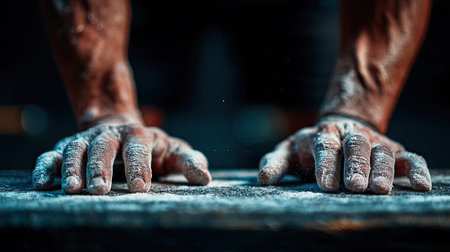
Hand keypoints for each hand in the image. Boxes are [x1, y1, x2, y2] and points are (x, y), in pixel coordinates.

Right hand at [32, 122, 210, 193]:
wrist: (120, 126)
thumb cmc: (150, 147)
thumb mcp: (171, 151)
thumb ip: (187, 161)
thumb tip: (205, 177)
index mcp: (137, 135)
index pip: (138, 148)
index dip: (139, 167)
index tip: (140, 188)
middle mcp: (109, 135)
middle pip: (103, 146)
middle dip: (100, 167)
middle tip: (101, 190)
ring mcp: (85, 140)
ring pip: (75, 150)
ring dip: (72, 168)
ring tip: (72, 190)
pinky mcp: (66, 148)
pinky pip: (51, 155)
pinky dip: (45, 166)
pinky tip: (43, 182)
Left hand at [258, 115, 430, 193]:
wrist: (339, 129)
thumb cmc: (310, 148)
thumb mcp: (288, 151)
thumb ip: (275, 162)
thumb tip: (263, 179)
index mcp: (323, 135)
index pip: (325, 146)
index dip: (326, 164)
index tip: (326, 185)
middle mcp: (351, 137)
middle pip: (355, 147)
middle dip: (355, 166)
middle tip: (355, 186)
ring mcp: (375, 143)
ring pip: (381, 153)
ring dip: (382, 170)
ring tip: (380, 189)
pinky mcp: (394, 152)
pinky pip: (410, 158)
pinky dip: (418, 169)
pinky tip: (422, 185)